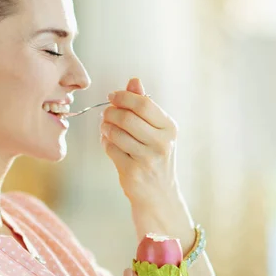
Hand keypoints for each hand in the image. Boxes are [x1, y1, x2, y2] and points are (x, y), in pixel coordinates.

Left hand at [100, 77, 178, 207]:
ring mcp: (147, 159)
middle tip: (105, 114)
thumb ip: (144, 104)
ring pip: (115, 133)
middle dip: (111, 113)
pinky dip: (105, 143)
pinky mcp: (132, 172)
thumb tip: (134, 81)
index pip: (143, 104)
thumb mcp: (156, 130)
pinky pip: (110, 148)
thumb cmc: (155, 156)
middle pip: (127, 117)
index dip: (123, 97)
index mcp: (169, 128)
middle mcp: (162, 143)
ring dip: (105, 128)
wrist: (159, 194)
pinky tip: (109, 143)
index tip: (112, 97)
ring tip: (106, 128)